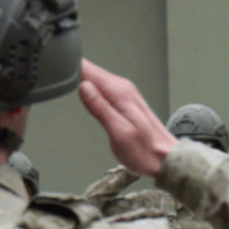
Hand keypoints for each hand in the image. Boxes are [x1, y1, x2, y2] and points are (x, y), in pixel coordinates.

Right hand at [78, 60, 175, 176]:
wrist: (162, 158)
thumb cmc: (144, 150)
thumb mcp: (118, 131)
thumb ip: (99, 107)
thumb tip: (83, 87)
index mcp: (120, 92)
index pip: (89, 69)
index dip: (73, 72)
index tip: (65, 83)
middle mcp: (122, 88)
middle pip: (89, 72)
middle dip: (75, 80)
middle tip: (74, 100)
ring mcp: (122, 93)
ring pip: (93, 81)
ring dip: (82, 87)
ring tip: (83, 105)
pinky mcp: (121, 100)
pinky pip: (100, 90)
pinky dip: (90, 95)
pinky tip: (90, 105)